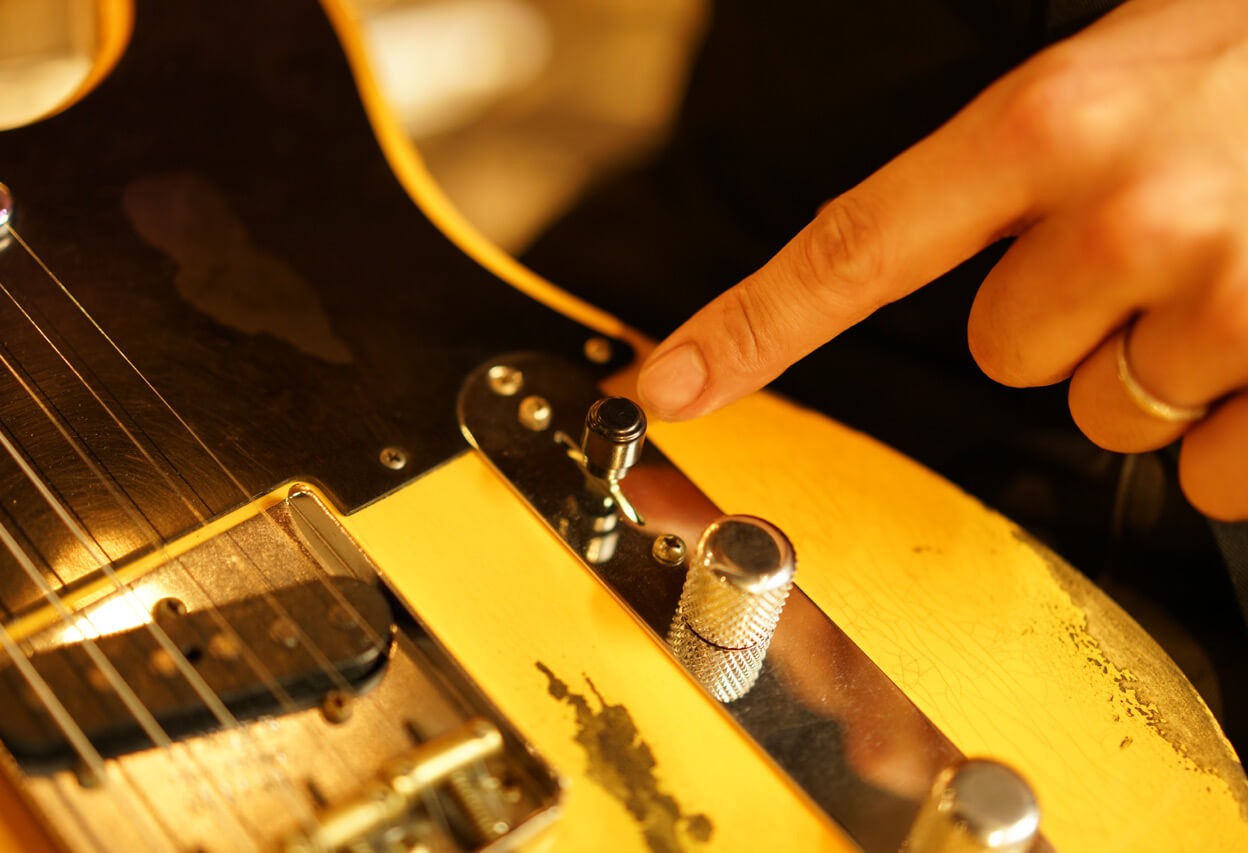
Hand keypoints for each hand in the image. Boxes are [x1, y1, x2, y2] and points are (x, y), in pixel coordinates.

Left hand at [635, 0, 1247, 520]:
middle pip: (1007, 354)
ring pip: (1114, 414)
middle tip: (1158, 238)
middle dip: (1068, 320)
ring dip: (1164, 364)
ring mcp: (1228, 299)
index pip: (851, 249)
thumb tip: (964, 264)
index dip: (747, 327)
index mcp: (1051, 123)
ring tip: (1242, 265)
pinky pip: (1218, 466)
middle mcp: (1127, 213)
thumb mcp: (1127, 65)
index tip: (670, 386)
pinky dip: (1245, 420)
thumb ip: (1025, 164)